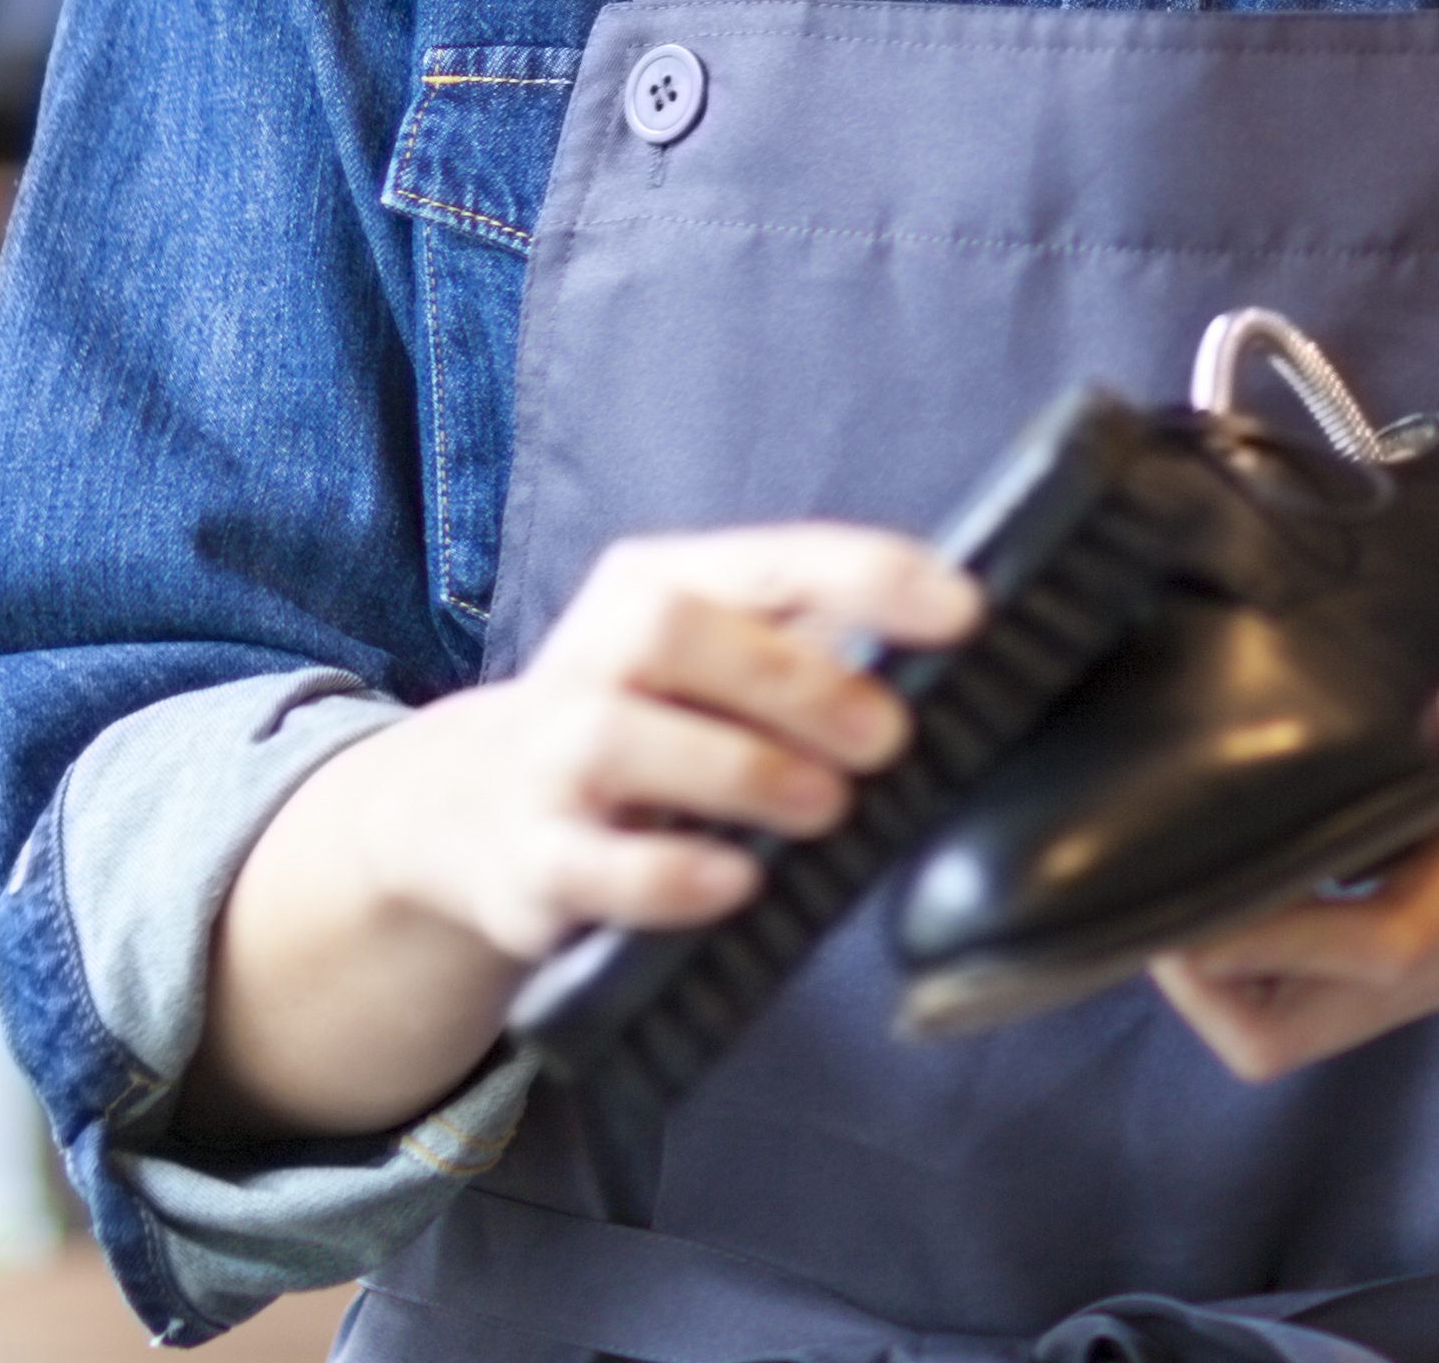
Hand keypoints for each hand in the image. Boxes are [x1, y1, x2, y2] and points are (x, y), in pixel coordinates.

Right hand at [321, 524, 980, 969]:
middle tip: (889, 737)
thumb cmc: (647, 724)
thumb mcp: (719, 668)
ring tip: (826, 807)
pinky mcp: (530, 861)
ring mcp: (550, 760)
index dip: (869, 576)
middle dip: (794, 681)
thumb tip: (962, 648)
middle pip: (675, 630)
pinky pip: (587, 863)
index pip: (770, 556)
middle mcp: (594, 656)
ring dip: (738, 771)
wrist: (473, 813)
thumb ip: (818, 646)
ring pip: (620, 739)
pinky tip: (738, 882)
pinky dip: (667, 875)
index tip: (965, 611)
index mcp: (658, 583)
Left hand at [1146, 625, 1438, 1082]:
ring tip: (1193, 847)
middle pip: (1291, 1025)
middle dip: (1198, 976)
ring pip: (1312, 1017)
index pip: (1337, 946)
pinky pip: (1349, 983)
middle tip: (1152, 860)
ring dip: (1233, 965)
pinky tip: (1275, 846)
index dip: (1232, 928)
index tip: (1157, 870)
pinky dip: (1288, 945)